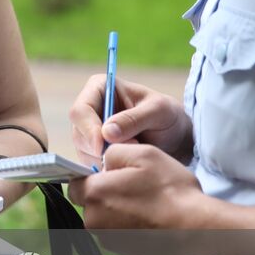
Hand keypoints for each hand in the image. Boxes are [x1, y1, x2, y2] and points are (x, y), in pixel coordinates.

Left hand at [67, 143, 207, 228]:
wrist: (197, 232)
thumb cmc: (172, 194)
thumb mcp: (144, 154)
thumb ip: (114, 152)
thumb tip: (104, 162)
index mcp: (95, 194)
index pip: (75, 183)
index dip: (93, 175)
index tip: (112, 173)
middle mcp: (95, 222)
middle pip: (91, 202)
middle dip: (108, 193)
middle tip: (137, 186)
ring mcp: (109, 241)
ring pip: (106, 219)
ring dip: (121, 211)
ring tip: (149, 204)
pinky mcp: (124, 253)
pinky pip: (121, 234)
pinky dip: (132, 227)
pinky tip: (153, 219)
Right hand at [69, 75, 192, 165]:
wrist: (175, 136)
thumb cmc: (168, 116)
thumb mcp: (158, 112)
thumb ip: (133, 119)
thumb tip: (106, 132)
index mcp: (100, 88)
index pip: (81, 110)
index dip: (88, 129)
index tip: (101, 146)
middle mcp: (90, 108)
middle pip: (79, 133)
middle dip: (100, 147)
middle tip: (129, 150)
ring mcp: (90, 130)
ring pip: (83, 151)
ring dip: (105, 159)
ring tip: (134, 152)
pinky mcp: (94, 150)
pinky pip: (91, 163)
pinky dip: (107, 167)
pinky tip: (127, 163)